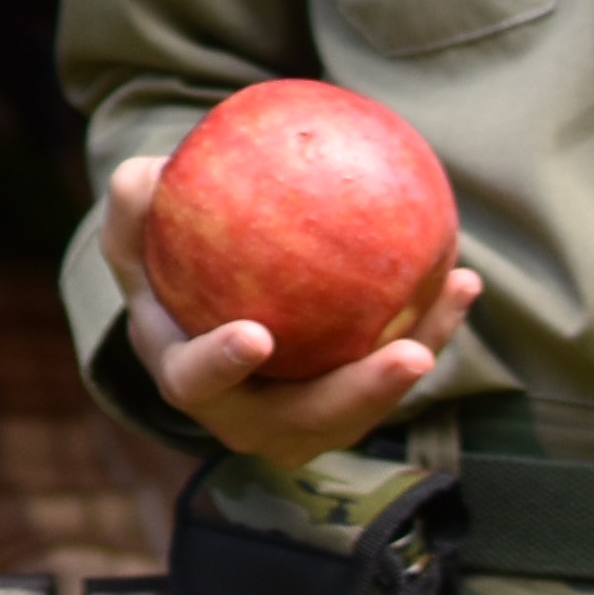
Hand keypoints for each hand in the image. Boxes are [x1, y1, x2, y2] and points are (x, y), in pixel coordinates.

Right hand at [98, 157, 478, 466]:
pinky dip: (430, 327)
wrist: (207, 321)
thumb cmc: (164, 273)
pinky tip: (461, 276)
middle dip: (365, 393)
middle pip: (312, 419)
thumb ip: (133, 209)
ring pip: (370, 401)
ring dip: (422, 349)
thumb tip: (151, 172)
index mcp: (190, 382)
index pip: (198, 384)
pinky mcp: (351, 405)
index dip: (224, 364)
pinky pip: (394, 370)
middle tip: (410, 354)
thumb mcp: (133, 240)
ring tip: (456, 288)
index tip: (256, 333)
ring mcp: (307, 422)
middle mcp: (252, 420)